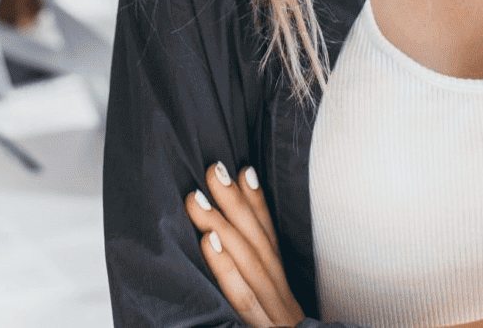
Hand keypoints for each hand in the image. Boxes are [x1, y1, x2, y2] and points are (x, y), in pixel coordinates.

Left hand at [185, 161, 304, 327]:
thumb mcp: (276, 319)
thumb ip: (263, 290)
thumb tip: (237, 252)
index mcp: (285, 292)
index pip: (271, 240)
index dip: (258, 204)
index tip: (243, 169)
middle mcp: (281, 298)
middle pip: (258, 243)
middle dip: (234, 203)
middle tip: (211, 169)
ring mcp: (271, 316)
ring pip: (248, 262)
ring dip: (222, 224)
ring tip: (198, 197)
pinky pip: (240, 297)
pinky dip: (225, 267)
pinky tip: (209, 242)